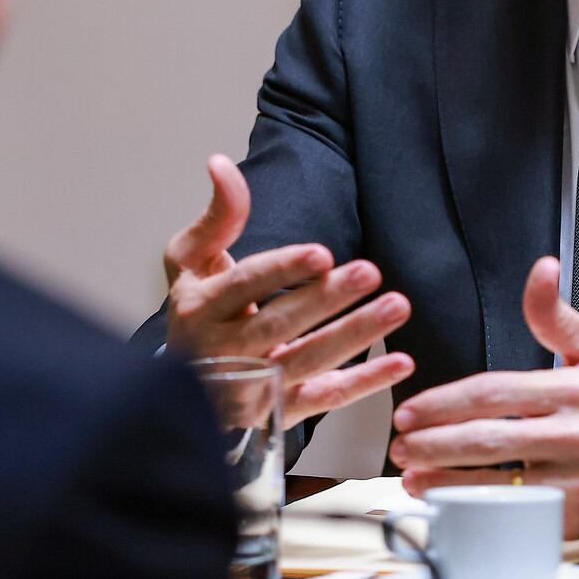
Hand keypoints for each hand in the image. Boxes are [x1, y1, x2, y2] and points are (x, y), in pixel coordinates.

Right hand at [164, 155, 412, 427]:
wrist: (178, 391)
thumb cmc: (195, 314)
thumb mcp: (192, 261)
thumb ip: (217, 215)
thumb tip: (221, 163)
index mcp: (200, 309)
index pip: (244, 286)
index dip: (282, 271)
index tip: (321, 253)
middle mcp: (223, 353)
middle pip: (280, 325)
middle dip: (327, 299)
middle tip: (370, 272)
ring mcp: (252, 389)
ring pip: (308, 361)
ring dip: (356, 335)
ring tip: (397, 306)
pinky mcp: (278, 414)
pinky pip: (326, 398)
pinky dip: (364, 383)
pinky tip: (399, 362)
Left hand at [386, 256, 578, 536]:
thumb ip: (555, 315)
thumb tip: (540, 270)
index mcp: (572, 391)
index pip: (495, 394)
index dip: (446, 403)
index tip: (414, 410)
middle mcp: (573, 435)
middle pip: (488, 440)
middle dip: (434, 443)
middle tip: (401, 444)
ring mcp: (575, 480)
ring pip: (499, 485)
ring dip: (447, 482)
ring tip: (412, 476)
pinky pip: (521, 517)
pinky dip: (483, 515)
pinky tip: (456, 508)